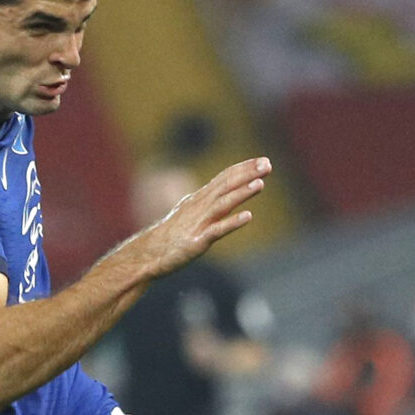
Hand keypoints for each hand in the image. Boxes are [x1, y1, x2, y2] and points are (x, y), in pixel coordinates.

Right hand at [134, 156, 270, 277]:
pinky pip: (217, 230)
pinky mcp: (197, 241)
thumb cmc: (170, 236)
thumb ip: (207, 204)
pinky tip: (248, 216)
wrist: (147, 254)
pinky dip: (233, 222)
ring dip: (242, 193)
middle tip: (267, 164)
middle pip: (226, 186)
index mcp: (199, 199)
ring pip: (223, 204)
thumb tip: (224, 196)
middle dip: (247, 174)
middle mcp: (199, 206)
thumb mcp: (189, 214)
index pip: (224, 178)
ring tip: (260, 184)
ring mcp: (198, 223)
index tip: (262, 160)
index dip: (243, 168)